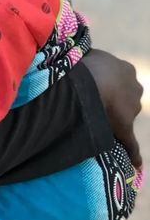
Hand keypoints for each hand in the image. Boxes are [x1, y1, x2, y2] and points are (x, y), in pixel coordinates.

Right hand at [83, 49, 143, 167]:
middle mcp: (134, 88)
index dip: (106, 85)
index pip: (119, 79)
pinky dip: (133, 153)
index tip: (93, 88)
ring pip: (125, 117)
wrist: (92, 81)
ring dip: (114, 122)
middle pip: (125, 98)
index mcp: (126, 69)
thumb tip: (83, 63)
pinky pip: (131, 143)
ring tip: (97, 127)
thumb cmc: (85, 64)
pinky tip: (135, 163)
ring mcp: (131, 109)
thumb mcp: (89, 56)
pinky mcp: (126, 127)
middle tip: (94, 107)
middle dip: (113, 103)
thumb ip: (91, 63)